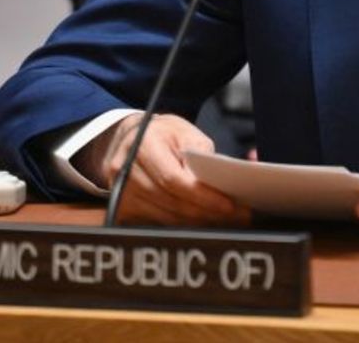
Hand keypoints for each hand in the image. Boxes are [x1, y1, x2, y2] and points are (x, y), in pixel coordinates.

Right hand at [77, 113, 250, 226]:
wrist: (132, 138)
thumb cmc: (163, 135)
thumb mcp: (185, 133)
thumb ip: (200, 155)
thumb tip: (219, 181)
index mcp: (143, 144)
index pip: (174, 179)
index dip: (202, 195)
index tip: (228, 205)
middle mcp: (125, 169)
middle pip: (171, 202)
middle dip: (206, 212)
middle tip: (237, 218)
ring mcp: (121, 191)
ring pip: (165, 217)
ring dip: (197, 223)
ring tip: (225, 221)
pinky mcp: (122, 207)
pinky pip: (156, 223)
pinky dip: (181, 225)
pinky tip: (202, 223)